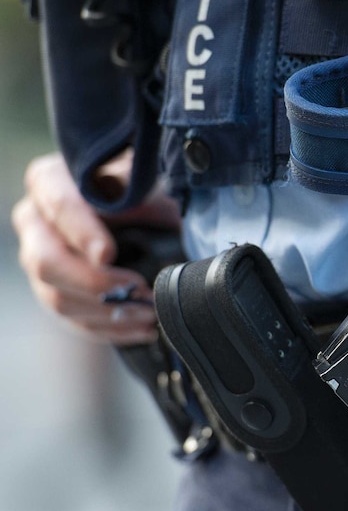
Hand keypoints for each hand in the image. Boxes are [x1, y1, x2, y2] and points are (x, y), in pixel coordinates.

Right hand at [11, 152, 179, 344]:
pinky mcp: (54, 292)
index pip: (60, 206)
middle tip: (139, 290)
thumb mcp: (142, 182)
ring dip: (108, 313)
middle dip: (96, 283)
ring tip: (150, 312)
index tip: (108, 254)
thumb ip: (137, 194)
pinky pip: (73, 321)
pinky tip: (143, 328)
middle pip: (47, 262)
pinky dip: (111, 329)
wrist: (138, 210)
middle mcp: (34, 222)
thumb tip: (145, 213)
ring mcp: (39, 261)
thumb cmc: (139, 190)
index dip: (82, 233)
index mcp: (50, 181)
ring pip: (58, 299)